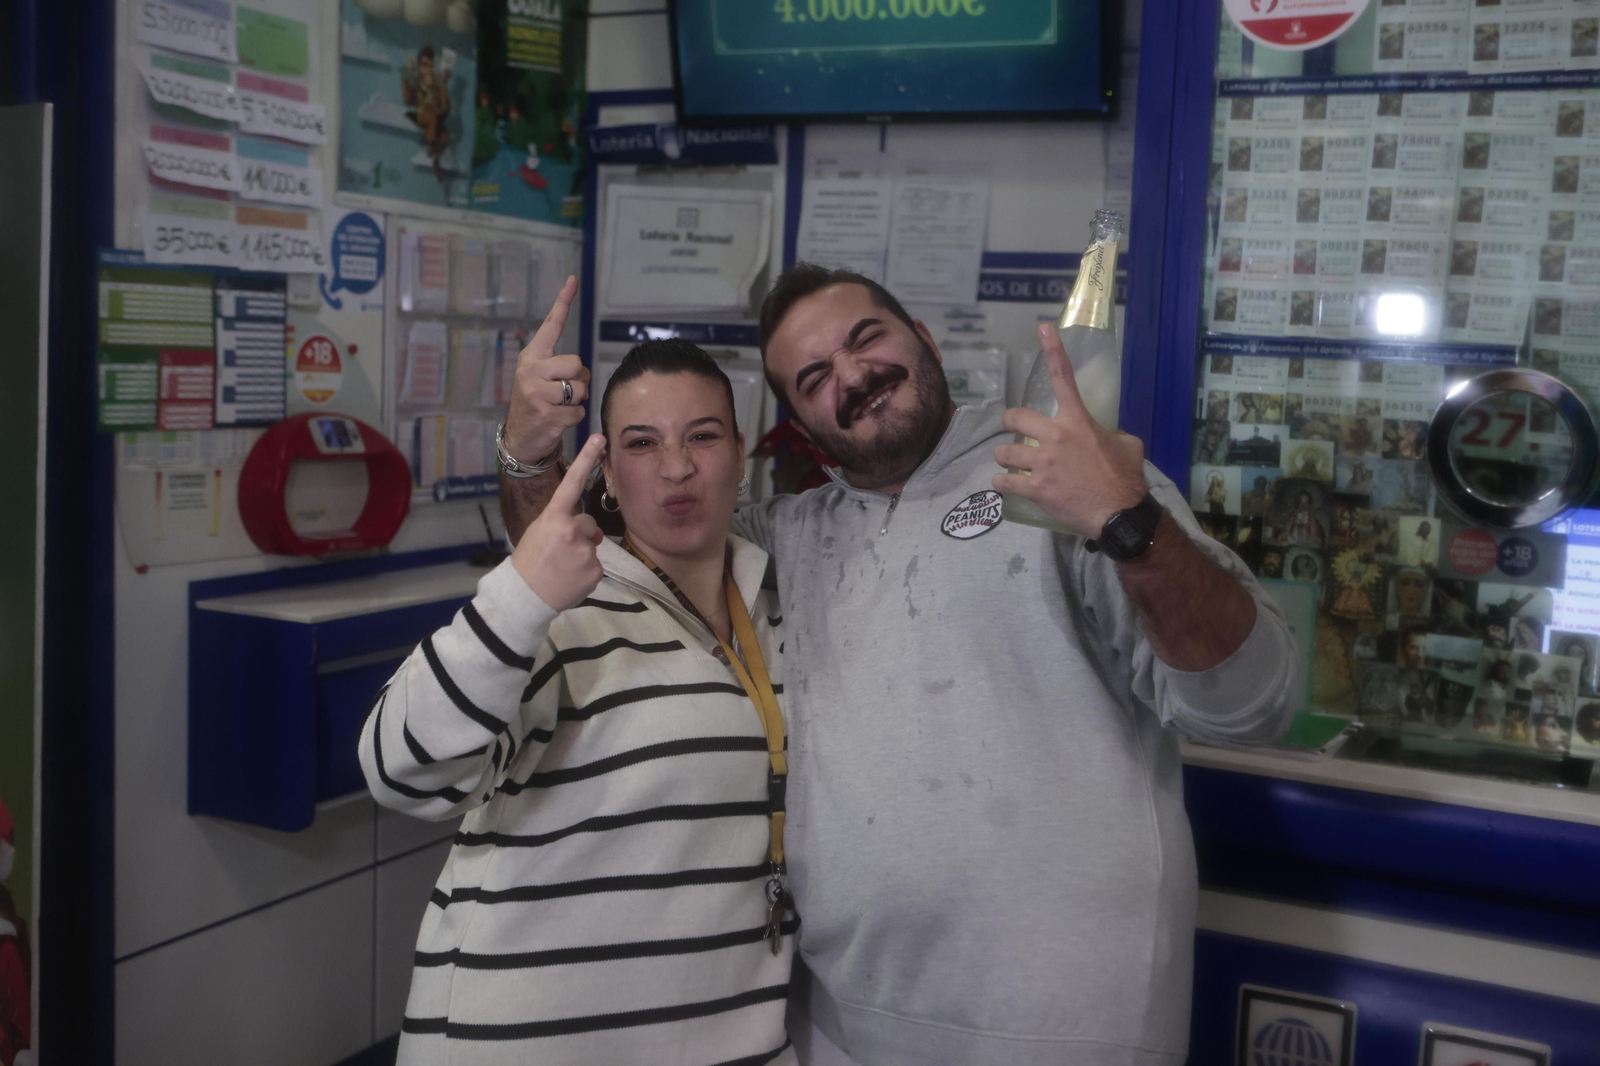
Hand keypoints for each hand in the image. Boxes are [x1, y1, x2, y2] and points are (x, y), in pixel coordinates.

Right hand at [504, 275, 588, 463]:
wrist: (521, 438)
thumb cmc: (537, 403)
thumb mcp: (538, 378)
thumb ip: (556, 365)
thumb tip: (580, 366)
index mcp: (530, 358)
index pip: (550, 326)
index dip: (562, 302)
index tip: (573, 279)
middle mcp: (530, 371)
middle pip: (576, 363)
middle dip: (578, 379)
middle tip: (563, 391)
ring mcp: (537, 394)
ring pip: (580, 388)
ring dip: (577, 399)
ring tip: (559, 406)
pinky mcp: (548, 415)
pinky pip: (579, 410)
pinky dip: (574, 417)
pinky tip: (558, 420)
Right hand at [513, 434, 606, 610]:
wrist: (524, 597)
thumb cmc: (529, 563)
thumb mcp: (539, 533)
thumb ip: (564, 524)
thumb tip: (592, 532)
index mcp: (552, 517)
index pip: (572, 482)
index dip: (586, 459)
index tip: (600, 439)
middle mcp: (570, 530)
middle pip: (588, 523)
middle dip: (580, 535)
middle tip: (559, 553)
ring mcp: (584, 551)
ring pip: (592, 545)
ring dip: (582, 554)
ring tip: (562, 568)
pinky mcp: (594, 570)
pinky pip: (596, 566)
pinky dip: (586, 573)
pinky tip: (569, 579)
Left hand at [992, 324, 1147, 535]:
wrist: (1119, 513)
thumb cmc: (1126, 478)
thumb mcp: (1126, 444)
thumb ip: (1108, 432)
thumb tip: (1101, 435)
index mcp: (1078, 421)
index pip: (1064, 377)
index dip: (1053, 350)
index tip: (1043, 329)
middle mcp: (1056, 437)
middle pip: (1015, 417)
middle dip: (1010, 423)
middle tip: (1013, 431)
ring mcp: (1042, 464)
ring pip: (1004, 451)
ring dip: (1005, 456)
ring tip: (1011, 463)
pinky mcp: (1035, 488)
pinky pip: (1004, 482)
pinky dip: (1001, 483)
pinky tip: (1005, 484)